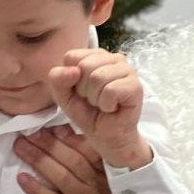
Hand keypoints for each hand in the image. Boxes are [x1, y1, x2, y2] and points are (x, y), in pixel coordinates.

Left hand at [14, 125, 108, 193]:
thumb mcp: (102, 177)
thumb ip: (88, 156)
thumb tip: (62, 130)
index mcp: (106, 172)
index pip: (90, 150)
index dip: (71, 138)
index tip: (53, 128)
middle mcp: (97, 185)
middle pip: (73, 161)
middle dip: (50, 144)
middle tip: (30, 132)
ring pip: (61, 177)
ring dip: (39, 160)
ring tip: (20, 146)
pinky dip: (36, 189)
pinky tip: (22, 178)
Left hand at [48, 49, 151, 169]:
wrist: (106, 137)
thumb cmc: (88, 113)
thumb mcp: (64, 96)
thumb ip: (58, 79)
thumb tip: (73, 71)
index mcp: (95, 56)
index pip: (72, 56)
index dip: (71, 79)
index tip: (81, 91)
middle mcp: (113, 58)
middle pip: (84, 66)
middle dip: (83, 90)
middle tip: (94, 100)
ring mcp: (127, 70)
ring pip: (97, 77)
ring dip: (95, 99)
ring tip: (103, 104)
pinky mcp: (135, 86)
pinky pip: (110, 90)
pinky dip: (107, 105)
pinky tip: (113, 108)